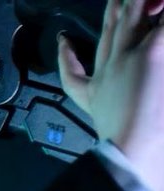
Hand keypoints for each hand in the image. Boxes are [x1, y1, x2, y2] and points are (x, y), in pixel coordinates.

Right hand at [58, 0, 163, 190]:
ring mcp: (130, 60)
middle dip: (109, 18)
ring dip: (129, 7)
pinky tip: (155, 7)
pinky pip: (157, 29)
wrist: (130, 150)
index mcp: (95, 95)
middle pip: (107, 38)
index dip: (65, 55)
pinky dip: (156, 15)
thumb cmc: (125, 149)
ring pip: (129, 24)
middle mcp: (109, 72)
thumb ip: (99, 115)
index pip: (74, 72)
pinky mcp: (152, 55)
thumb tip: (108, 130)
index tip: (62, 41)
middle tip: (113, 2)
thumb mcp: (102, 131)